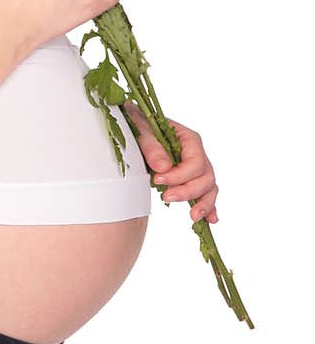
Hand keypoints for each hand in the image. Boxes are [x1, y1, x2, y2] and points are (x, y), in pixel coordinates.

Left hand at [123, 104, 218, 224]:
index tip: (158, 179)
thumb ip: (151, 146)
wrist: (132, 125)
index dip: (180, 175)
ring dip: (203, 203)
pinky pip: (205, 193)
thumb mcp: (141, 129)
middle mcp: (196, 153)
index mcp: (188, 139)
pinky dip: (209, 206)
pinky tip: (210, 219)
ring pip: (209, 187)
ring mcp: (194, 168)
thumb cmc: (138, 124)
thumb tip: (164, 167)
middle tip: (166, 197)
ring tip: (192, 216)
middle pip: (205, 177)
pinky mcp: (188, 179)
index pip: (195, 162)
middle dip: (188, 191)